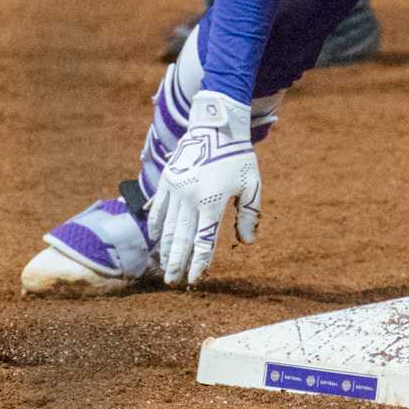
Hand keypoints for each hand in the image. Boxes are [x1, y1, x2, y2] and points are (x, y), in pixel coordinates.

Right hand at [147, 91, 260, 286]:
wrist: (216, 127)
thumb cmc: (238, 157)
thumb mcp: (252, 185)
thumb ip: (250, 214)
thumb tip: (247, 241)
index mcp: (212, 202)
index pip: (203, 241)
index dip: (199, 262)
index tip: (194, 279)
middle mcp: (190, 198)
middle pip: (180, 238)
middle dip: (176, 262)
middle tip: (172, 282)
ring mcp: (175, 189)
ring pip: (166, 226)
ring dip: (165, 248)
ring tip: (164, 266)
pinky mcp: (167, 180)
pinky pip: (158, 208)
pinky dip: (156, 225)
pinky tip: (156, 239)